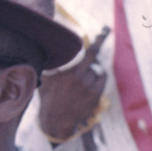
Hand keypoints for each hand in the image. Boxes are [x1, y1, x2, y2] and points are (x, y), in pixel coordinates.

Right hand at [37, 26, 110, 140]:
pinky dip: (100, 75)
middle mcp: (78, 78)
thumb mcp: (45, 79)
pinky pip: (102, 78)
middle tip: (105, 31)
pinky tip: (94, 76)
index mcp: (66, 72)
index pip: (85, 51)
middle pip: (94, 55)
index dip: (97, 39)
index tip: (105, 29)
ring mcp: (87, 87)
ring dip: (95, 66)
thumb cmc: (49, 97)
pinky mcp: (94, 96)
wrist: (56, 120)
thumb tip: (49, 48)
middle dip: (100, 40)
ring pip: (98, 69)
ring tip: (88, 69)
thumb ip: (50, 65)